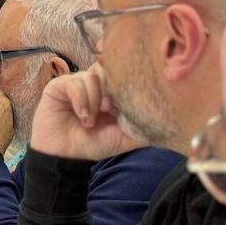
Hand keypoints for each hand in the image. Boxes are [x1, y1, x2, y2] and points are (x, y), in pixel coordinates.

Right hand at [28, 63, 145, 160]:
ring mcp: (76, 83)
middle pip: (107, 68)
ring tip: (90, 121)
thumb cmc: (93, 145)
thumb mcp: (124, 138)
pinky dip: (81, 100)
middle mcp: (94, 84)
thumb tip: (166, 119)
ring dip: (93, 101)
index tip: (121, 107)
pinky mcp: (59, 86)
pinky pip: (75, 83)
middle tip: (107, 110)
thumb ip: (143, 127)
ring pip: (91, 76)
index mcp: (110, 92)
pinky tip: (81, 117)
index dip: (125, 85)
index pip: (122, 74)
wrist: (65, 156)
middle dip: (109, 90)